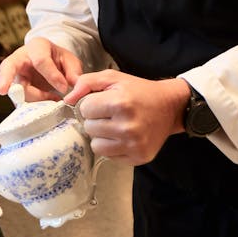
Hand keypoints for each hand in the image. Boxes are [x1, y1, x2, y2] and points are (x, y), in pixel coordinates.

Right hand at [0, 37, 82, 99]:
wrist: (50, 62)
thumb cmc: (58, 59)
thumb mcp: (69, 60)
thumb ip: (73, 71)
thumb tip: (74, 86)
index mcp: (36, 46)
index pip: (40, 61)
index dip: (52, 76)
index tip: (64, 88)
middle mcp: (20, 58)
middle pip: (8, 67)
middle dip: (6, 78)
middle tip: (2, 91)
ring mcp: (15, 74)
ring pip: (16, 89)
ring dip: (33, 99)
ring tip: (52, 101)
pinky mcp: (16, 89)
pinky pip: (19, 99)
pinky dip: (30, 105)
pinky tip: (45, 106)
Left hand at [64, 71, 190, 165]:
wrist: (170, 107)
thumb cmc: (139, 91)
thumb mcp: (113, 78)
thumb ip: (86, 83)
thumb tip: (67, 99)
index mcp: (120, 103)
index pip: (84, 109)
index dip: (91, 104)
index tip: (104, 102)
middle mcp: (127, 126)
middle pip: (89, 128)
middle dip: (96, 120)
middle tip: (110, 114)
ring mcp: (134, 144)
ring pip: (96, 146)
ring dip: (101, 136)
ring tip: (115, 126)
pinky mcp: (139, 157)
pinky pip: (109, 157)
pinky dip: (113, 147)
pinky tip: (123, 136)